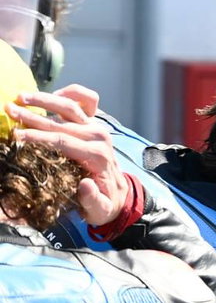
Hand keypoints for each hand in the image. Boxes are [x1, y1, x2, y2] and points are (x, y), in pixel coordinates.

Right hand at [9, 88, 126, 225]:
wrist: (119, 194)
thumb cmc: (104, 203)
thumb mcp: (99, 210)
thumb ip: (92, 200)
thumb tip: (85, 185)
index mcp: (98, 157)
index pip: (63, 142)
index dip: (38, 137)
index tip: (16, 135)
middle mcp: (98, 137)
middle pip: (60, 123)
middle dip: (32, 116)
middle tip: (8, 110)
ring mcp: (97, 127)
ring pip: (69, 106)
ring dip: (43, 99)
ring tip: (19, 97)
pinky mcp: (95, 122)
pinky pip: (87, 100)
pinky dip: (71, 92)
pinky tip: (52, 93)